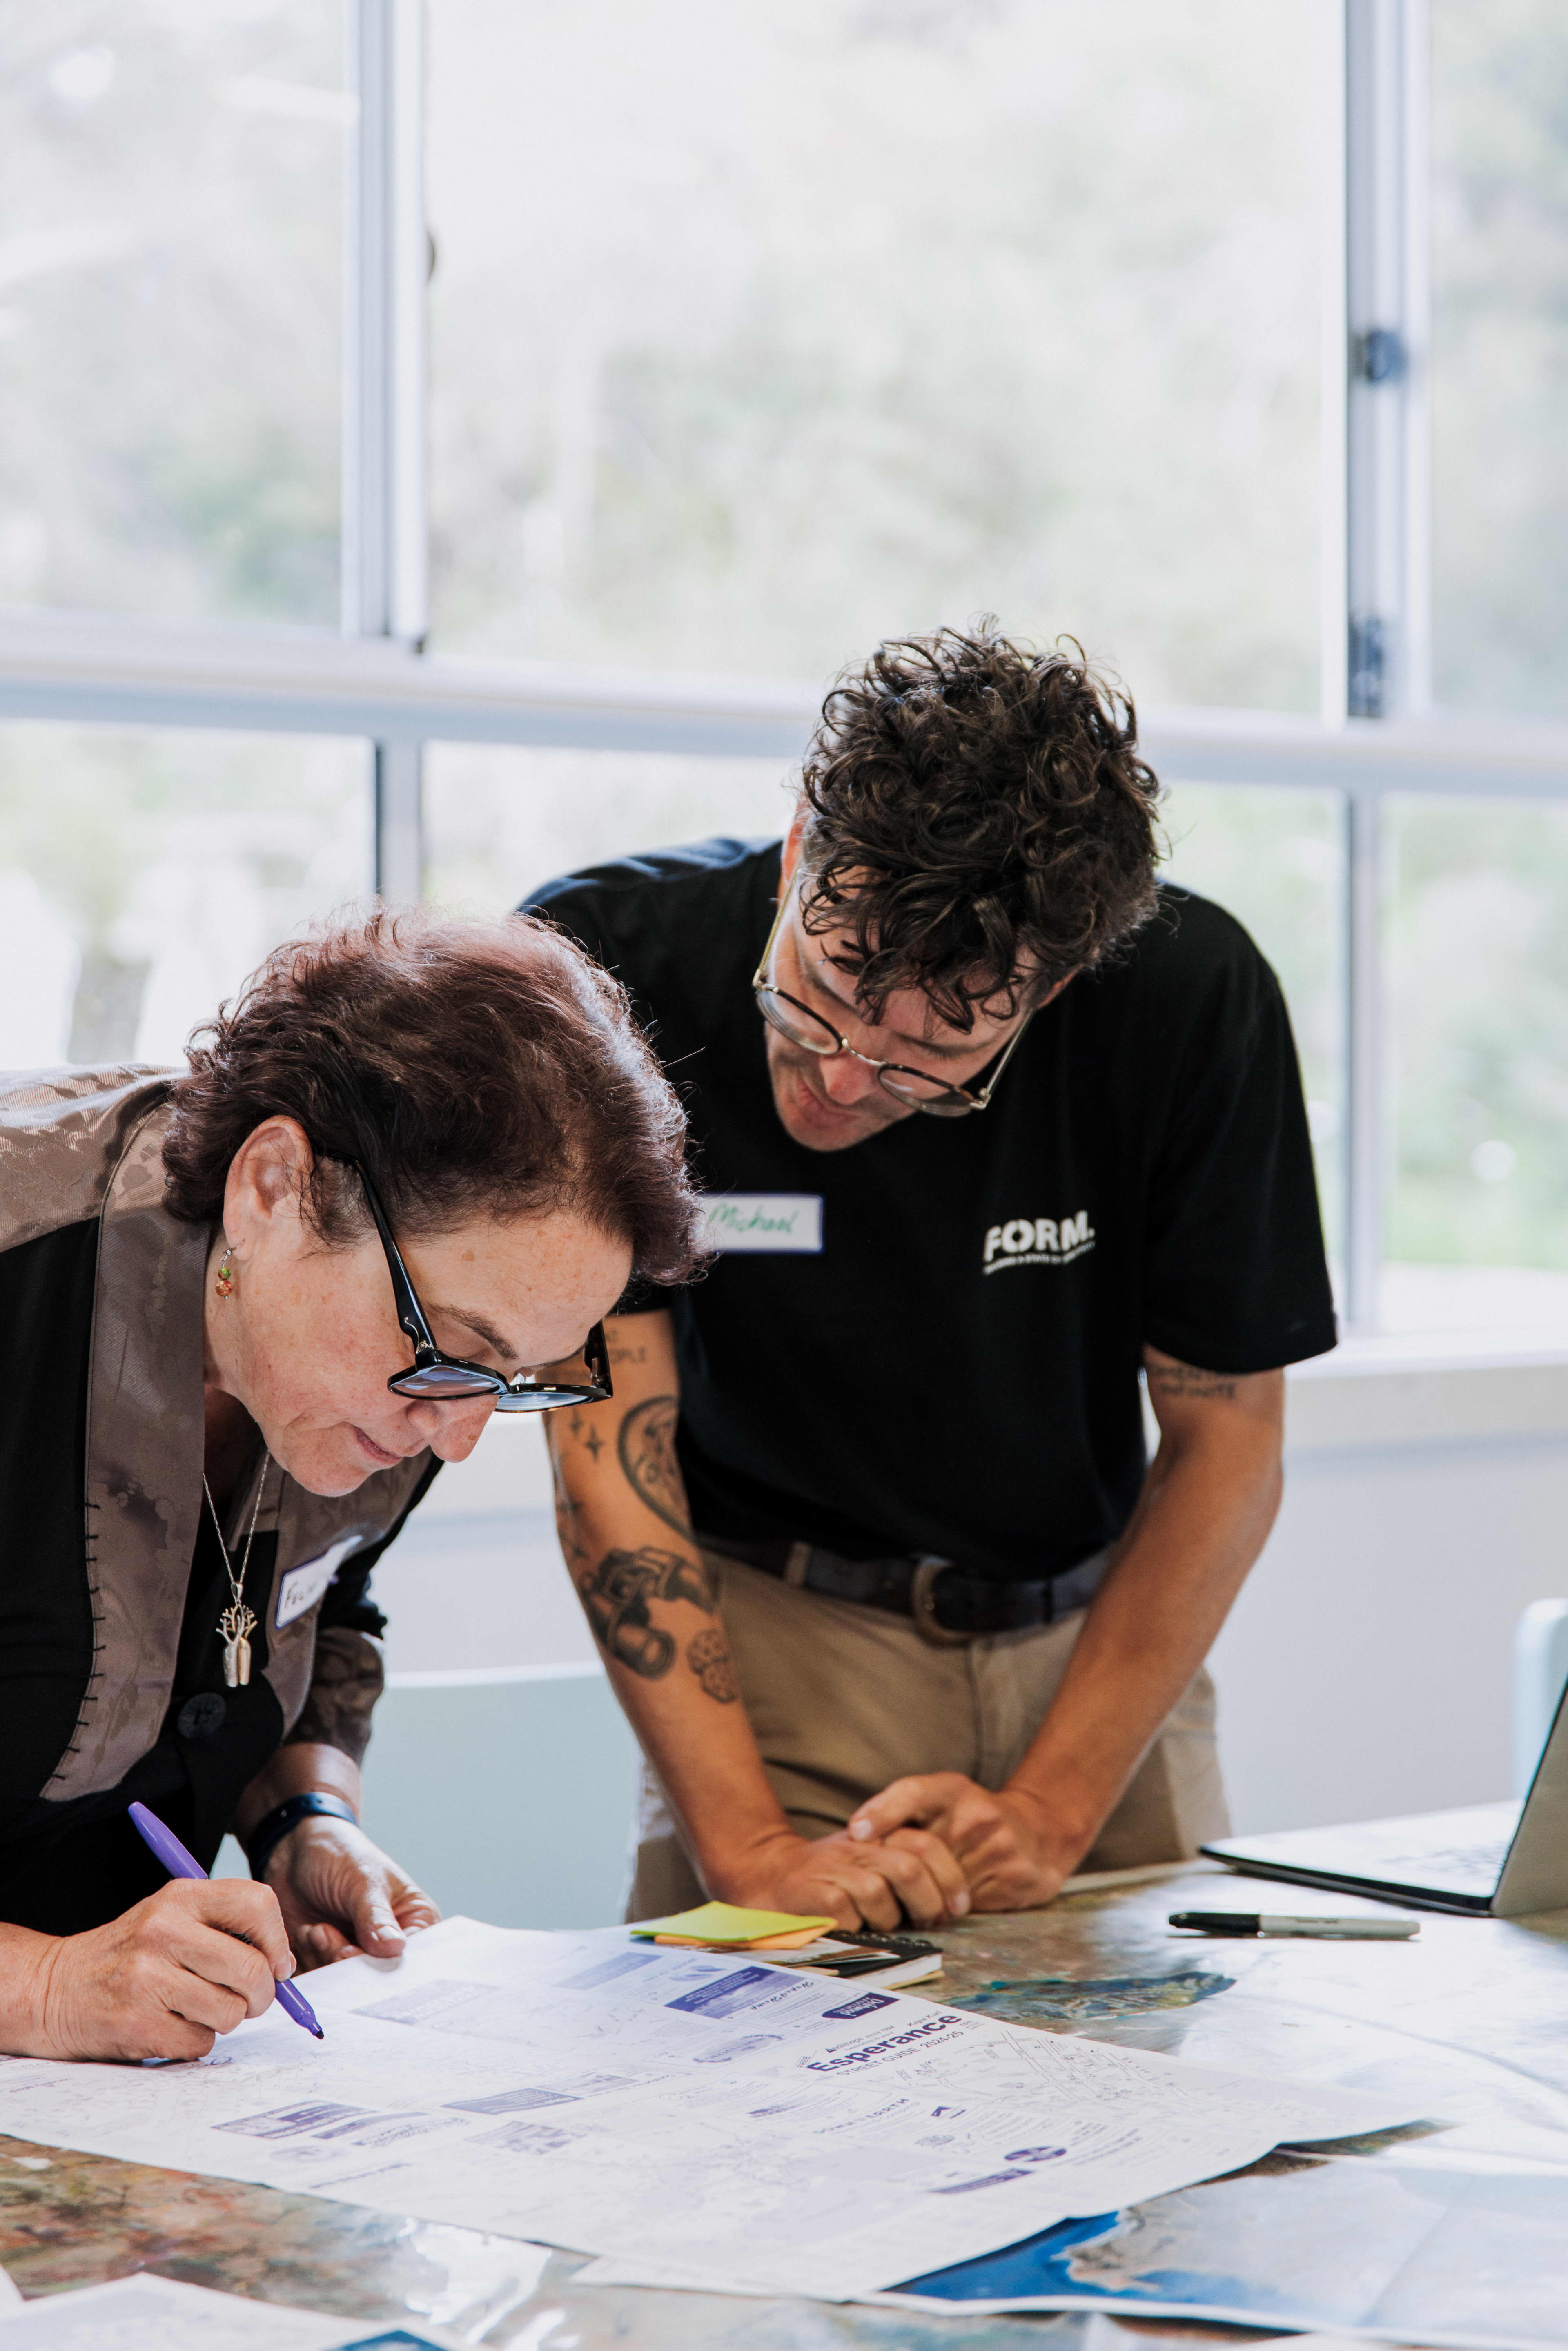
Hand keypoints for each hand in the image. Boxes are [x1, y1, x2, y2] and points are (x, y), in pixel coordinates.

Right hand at [19, 1879, 294, 2061]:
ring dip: (225, 2020)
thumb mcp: (172, 1919)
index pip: (258, 1904)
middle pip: (252, 1968)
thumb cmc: (129, 1955)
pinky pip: (200, 2043)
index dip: (277, 1940)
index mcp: (180, 1897)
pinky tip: (170, 2026)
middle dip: (260, 1995)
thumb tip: (283, 1967)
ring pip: (231, 2012)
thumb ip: (226, 1930)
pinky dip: (194, 2043)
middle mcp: (164, 1931)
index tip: (275, 1964)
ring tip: (197, 2009)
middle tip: (247, 2000)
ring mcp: (147, 1978)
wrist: (55, 1988)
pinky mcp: (135, 2022)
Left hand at [263, 1815, 439, 1970]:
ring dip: (324, 1956)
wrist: (295, 1850)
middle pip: (376, 1978)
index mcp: (412, 1921)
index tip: (356, 1953)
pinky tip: (305, 1932)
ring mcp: (355, 1955)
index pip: (412, 1957)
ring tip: (316, 1927)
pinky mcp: (325, 1961)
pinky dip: (307, 1960)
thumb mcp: (362, 1881)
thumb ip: (376, 1917)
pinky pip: (318, 1981)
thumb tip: (395, 1948)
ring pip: (344, 1982)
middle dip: (347, 1959)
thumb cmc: (341, 1855)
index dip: (388, 1965)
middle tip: (326, 1933)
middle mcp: (387, 1945)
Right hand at [716, 1824, 971, 1931]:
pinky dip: (856, 1928)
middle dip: (927, 1903)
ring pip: (879, 1893)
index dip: (950, 1877)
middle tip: (927, 1924)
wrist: (763, 1875)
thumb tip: (949, 1907)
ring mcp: (833, 1868)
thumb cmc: (826, 1881)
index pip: (925, 1845)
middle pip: (909, 1868)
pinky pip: (848, 1911)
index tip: (959, 1907)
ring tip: (880, 1930)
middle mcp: (857, 1847)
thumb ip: (903, 1876)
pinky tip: (852, 1933)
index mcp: (877, 1837)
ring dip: (887, 1920)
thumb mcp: (866, 1866)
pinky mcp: (812, 1892)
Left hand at [848, 1775, 1079, 1911]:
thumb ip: (902, 1811)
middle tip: (882, 1886)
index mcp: (954, 1790)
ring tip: (914, 1899)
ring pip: (941, 1885)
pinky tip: (946, 1906)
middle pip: (920, 1851)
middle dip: (897, 1872)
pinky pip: (966, 1905)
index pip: (913, 1793)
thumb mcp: (941, 1798)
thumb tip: (854, 1839)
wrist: (1041, 1832)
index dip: (882, 1811)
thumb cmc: (972, 1817)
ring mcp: (998, 1848)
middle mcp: (977, 1815)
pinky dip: (948, 1909)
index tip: (856, 1832)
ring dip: (921, 1897)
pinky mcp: (1014, 1879)